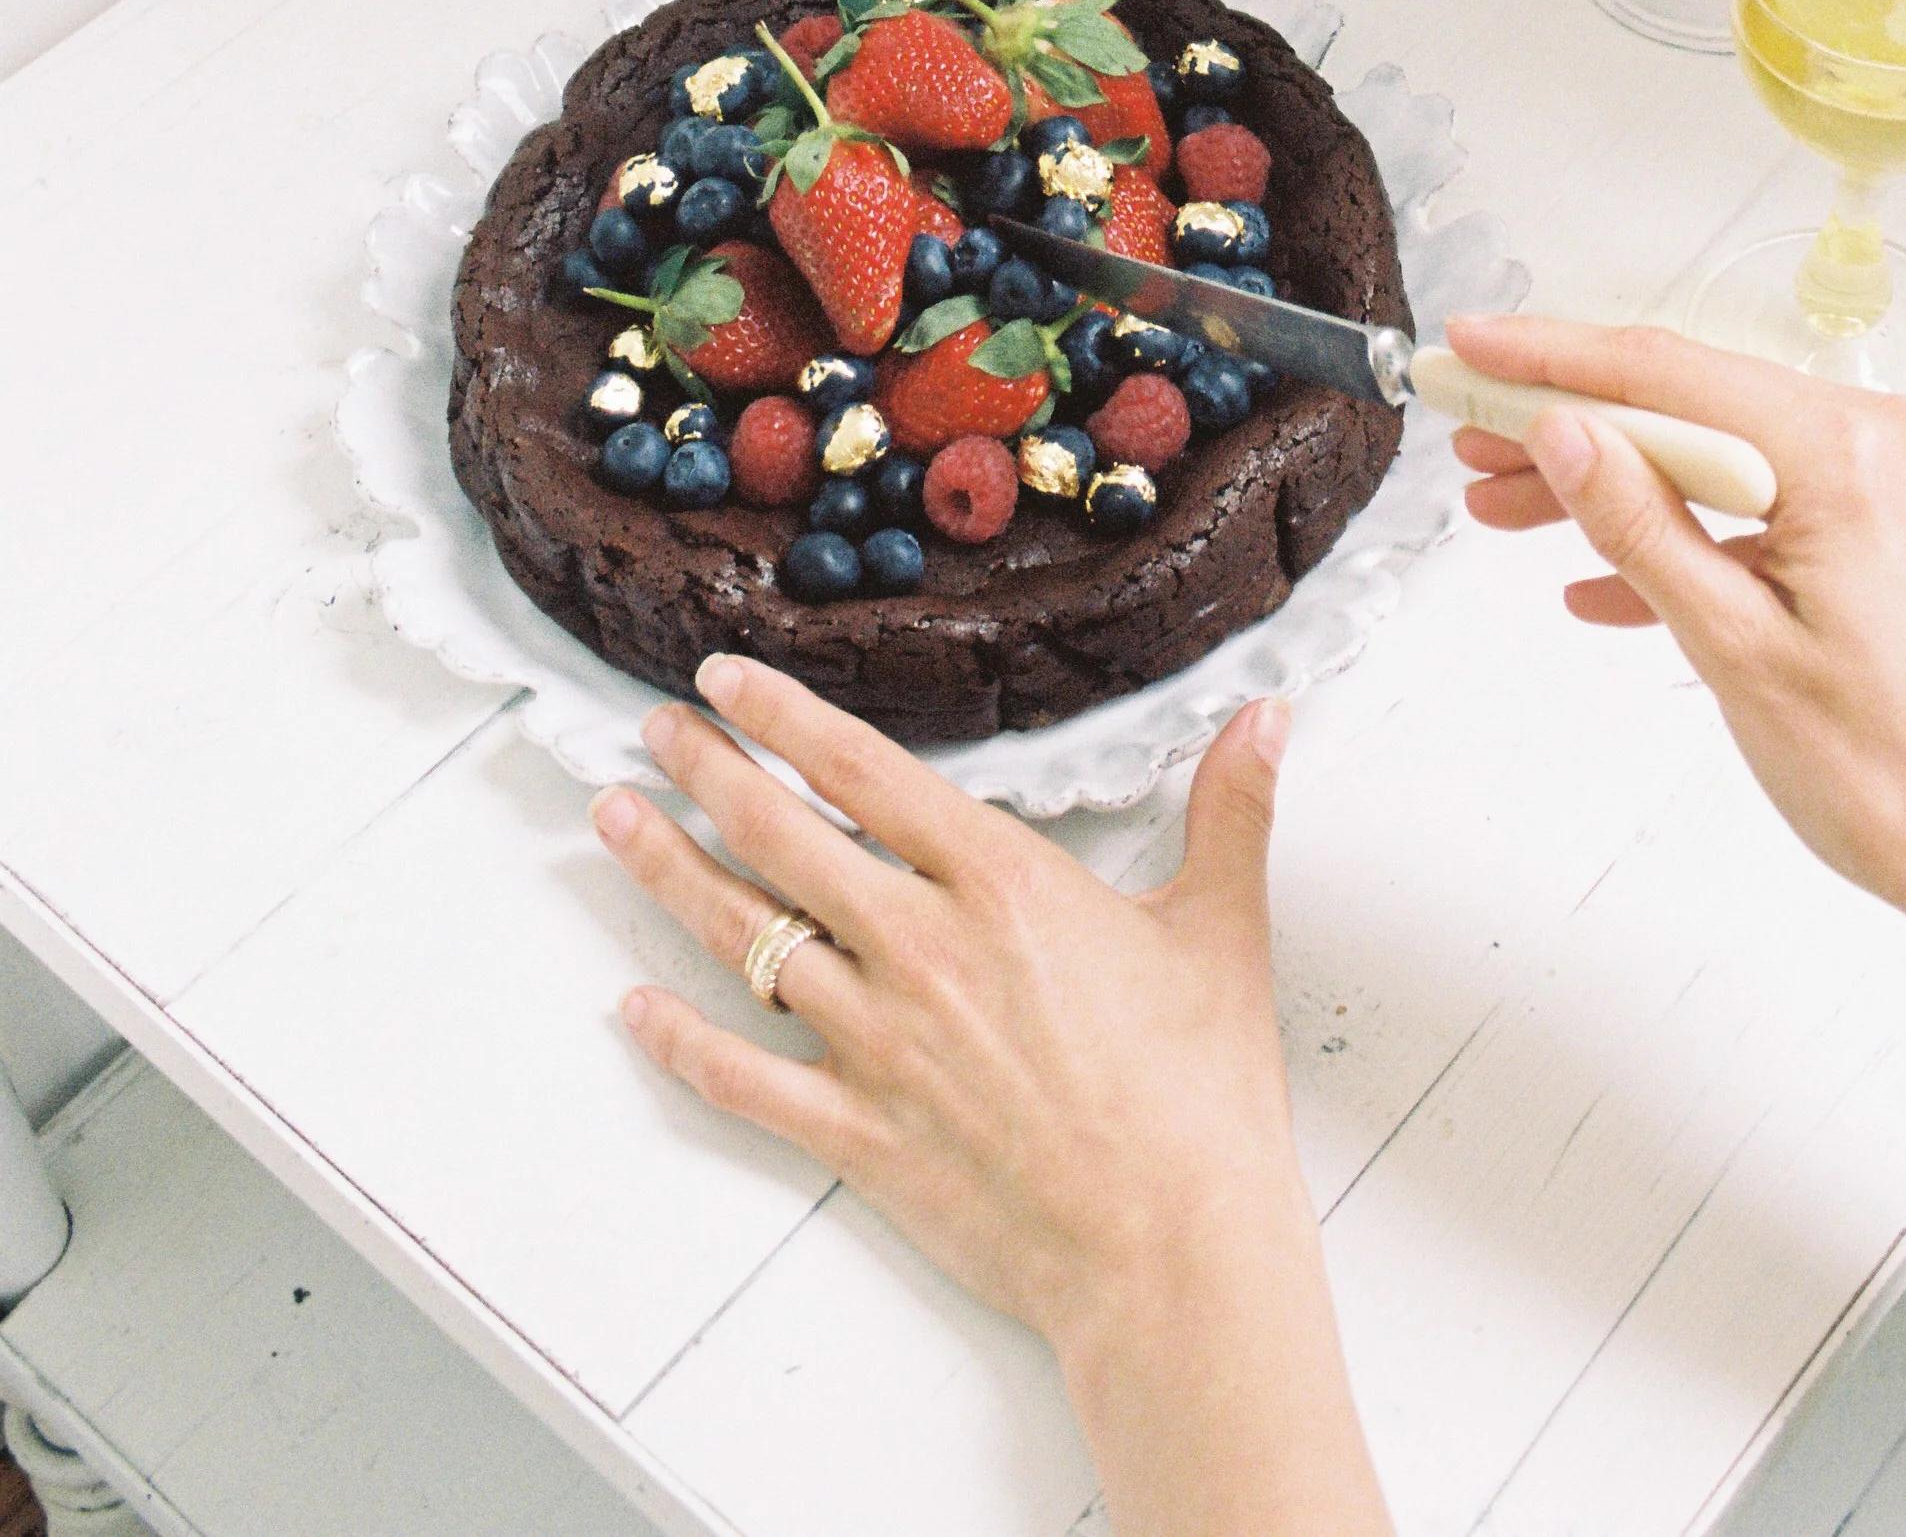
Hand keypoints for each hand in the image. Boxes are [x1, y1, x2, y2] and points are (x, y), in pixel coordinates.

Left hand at [592, 661, 1390, 1536]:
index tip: (726, 679)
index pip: (864, 770)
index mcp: (1000, 883)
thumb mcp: (1223, 929)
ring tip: (615, 824)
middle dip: (706, 775)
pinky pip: (745, 1079)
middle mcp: (921, 948)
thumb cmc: (1202, 1094)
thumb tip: (1266, 718)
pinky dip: (680, 1043)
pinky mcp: (861, 1133)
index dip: (784, 717)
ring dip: (670, 875)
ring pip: (747, 940)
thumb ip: (1230, 810)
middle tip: (651, 732)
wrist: (1172, 1250)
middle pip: (782, 839)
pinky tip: (636, 1008)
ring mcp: (880, 1043)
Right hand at [1448, 314, 1905, 979]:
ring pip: (1722, 459)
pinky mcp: (1897, 535)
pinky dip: (1690, 536)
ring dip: (1618, 484)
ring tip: (1515, 510)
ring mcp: (1895, 487)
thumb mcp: (1737, 651)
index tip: (1469, 351)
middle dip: (1570, 424)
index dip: (1547, 358)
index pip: (1662, 371)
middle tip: (1471, 440)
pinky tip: (1608, 583)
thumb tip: (1567, 433)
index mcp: (1845, 453)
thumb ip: (1642, 528)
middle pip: (1688, 406)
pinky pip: (1768, 508)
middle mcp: (1881, 444)